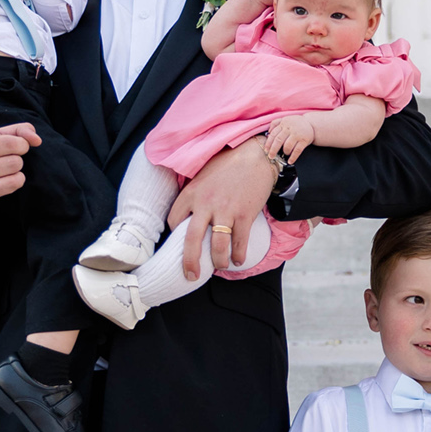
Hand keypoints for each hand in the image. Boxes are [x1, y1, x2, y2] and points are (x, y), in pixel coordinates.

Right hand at [0, 94, 40, 212]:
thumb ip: (19, 131)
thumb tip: (36, 140)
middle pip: (11, 145)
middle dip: (21, 146)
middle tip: (16, 149)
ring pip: (15, 163)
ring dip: (18, 164)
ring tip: (6, 165)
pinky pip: (15, 181)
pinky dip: (18, 179)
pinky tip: (7, 178)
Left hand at [168, 136, 278, 276]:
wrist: (256, 155)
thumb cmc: (228, 164)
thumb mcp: (203, 175)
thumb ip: (194, 194)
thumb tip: (190, 214)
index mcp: (191, 193)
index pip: (174, 221)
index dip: (175, 235)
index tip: (181, 241)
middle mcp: (206, 204)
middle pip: (191, 241)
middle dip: (189, 263)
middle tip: (190, 276)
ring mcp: (226, 211)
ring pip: (217, 247)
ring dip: (218, 262)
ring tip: (220, 266)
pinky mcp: (245, 215)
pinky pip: (239, 243)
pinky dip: (238, 256)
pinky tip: (237, 260)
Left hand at [263, 114, 314, 164]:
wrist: (312, 123)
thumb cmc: (296, 123)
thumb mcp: (285, 119)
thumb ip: (275, 123)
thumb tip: (268, 132)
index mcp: (284, 124)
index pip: (273, 134)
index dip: (269, 143)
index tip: (266, 150)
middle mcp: (290, 129)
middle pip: (279, 140)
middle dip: (273, 150)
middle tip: (271, 156)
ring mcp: (297, 134)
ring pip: (287, 146)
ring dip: (285, 152)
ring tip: (285, 154)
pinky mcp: (304, 140)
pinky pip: (297, 150)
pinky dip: (293, 157)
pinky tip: (290, 161)